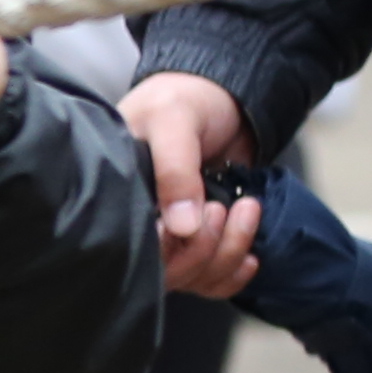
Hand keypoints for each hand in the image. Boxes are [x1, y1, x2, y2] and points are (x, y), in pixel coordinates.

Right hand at [117, 73, 263, 297]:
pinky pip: (212, 279)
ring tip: (249, 209)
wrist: (218, 93)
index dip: (172, 246)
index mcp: (120, 196)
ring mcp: (173, 234)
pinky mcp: (202, 239)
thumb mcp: (173, 120)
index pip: (135, 249)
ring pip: (195, 277)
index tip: (207, 208)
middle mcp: (141, 222)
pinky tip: (252, 255)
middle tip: (227, 205)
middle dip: (209, 249)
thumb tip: (183, 229)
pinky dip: (235, 273)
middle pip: (169, 273)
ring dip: (229, 253)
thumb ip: (176, 171)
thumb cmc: (182, 98)